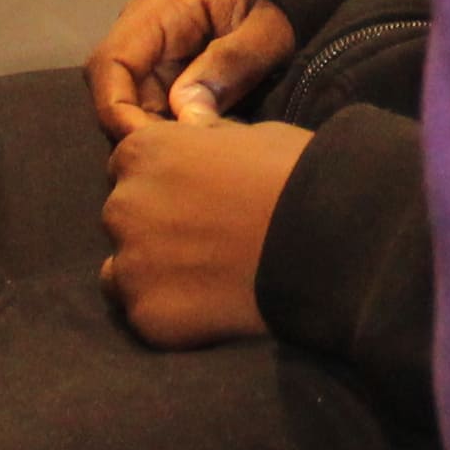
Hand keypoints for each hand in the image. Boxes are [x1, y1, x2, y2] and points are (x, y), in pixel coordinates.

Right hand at [84, 0, 301, 137]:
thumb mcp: (268, 31)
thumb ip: (228, 67)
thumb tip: (186, 117)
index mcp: (161, 5)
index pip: (111, 62)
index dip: (117, 110)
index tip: (149, 146)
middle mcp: (142, 21)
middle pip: (115, 85)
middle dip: (139, 126)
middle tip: (181, 157)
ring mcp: (150, 39)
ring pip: (131, 95)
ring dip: (155, 126)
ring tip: (194, 148)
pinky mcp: (163, 56)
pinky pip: (152, 94)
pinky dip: (168, 119)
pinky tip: (196, 134)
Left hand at [101, 113, 314, 347]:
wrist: (327, 240)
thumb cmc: (296, 174)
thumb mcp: (249, 135)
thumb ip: (205, 143)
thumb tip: (197, 140)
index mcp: (142, 152)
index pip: (128, 167)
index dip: (164, 183)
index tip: (196, 198)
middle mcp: (123, 205)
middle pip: (124, 218)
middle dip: (155, 226)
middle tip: (206, 240)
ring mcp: (131, 264)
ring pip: (123, 271)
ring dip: (154, 272)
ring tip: (207, 279)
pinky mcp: (146, 314)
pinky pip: (144, 314)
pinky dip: (171, 313)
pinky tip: (212, 308)